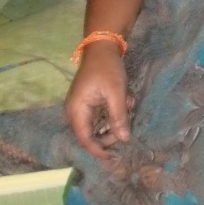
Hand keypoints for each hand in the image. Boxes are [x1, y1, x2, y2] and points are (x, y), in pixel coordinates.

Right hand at [63, 42, 131, 158]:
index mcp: (76, 111)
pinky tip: (126, 99)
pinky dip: (114, 112)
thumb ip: (118, 117)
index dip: (99, 150)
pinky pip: (101, 116)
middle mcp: (75, 112)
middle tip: (128, 124)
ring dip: (115, 120)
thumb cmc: (107, 69)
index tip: (115, 157)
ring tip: (128, 103)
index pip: (85, 139)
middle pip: (92, 134)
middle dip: (112, 132)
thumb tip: (123, 139)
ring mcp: (81, 108)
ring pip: (99, 125)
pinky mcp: (89, 103)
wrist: (102, 48)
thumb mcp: (116, 93)